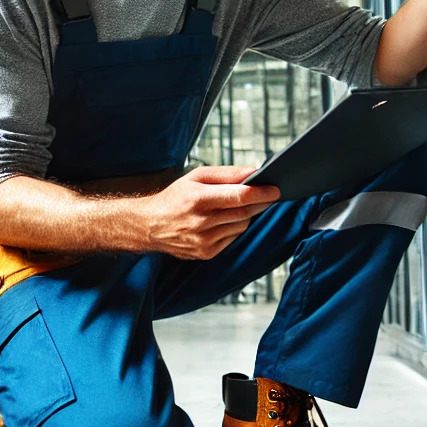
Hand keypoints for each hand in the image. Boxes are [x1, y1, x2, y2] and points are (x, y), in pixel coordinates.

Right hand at [135, 166, 280, 259]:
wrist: (150, 226)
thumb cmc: (175, 197)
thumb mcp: (196, 177)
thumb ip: (226, 174)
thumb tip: (254, 172)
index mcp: (197, 199)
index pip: (238, 196)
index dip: (261, 192)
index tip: (276, 189)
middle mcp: (201, 222)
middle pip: (244, 212)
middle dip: (260, 202)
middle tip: (269, 194)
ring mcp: (204, 241)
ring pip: (241, 226)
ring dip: (247, 215)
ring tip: (239, 205)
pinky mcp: (206, 253)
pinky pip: (233, 238)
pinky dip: (234, 227)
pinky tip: (225, 220)